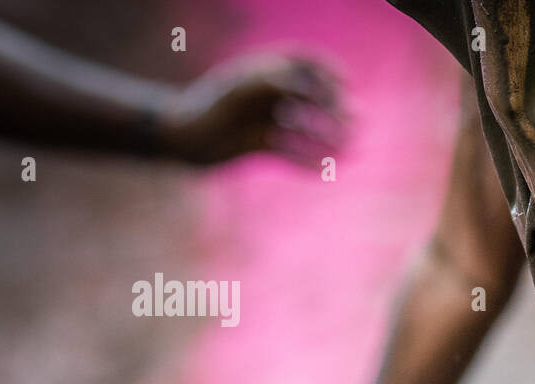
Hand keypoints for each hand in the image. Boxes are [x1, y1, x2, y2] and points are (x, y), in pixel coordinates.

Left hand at [160, 54, 343, 165]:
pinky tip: (322, 170)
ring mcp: (267, 120)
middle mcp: (270, 94)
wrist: (181, 139)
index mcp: (265, 71)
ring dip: (328, 137)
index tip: (343, 83)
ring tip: (346, 149)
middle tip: (353, 121)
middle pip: (313, 97)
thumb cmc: (206, 108)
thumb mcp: (241, 90)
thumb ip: (275, 82)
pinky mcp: (262, 144)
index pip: (306, 61)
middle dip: (335, 109)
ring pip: (307, 128)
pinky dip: (307, 161)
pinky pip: (292, 153)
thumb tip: (311, 90)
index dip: (328, 69)